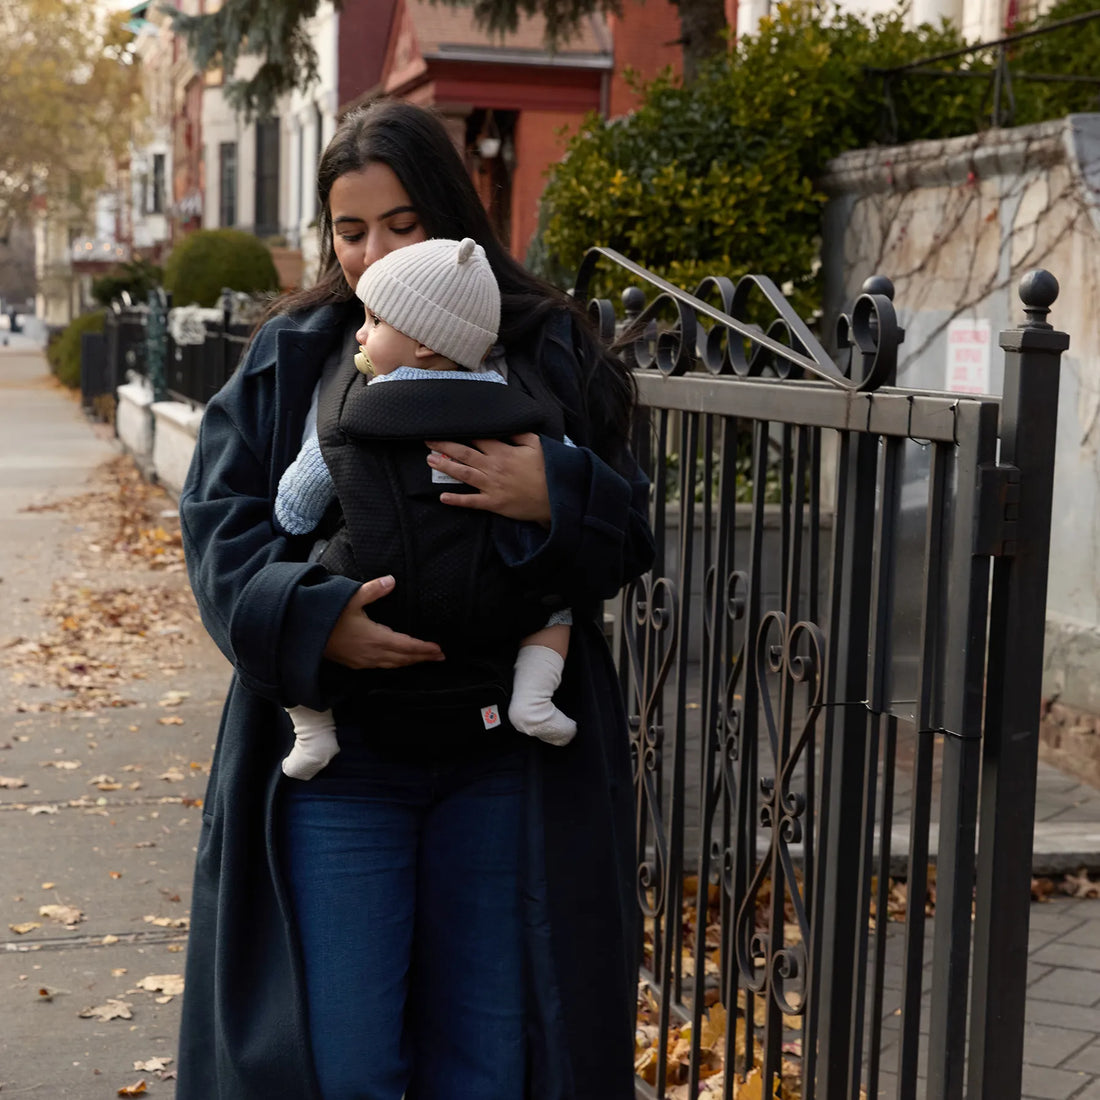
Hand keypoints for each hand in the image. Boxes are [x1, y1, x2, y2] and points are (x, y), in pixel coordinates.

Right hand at [322, 576, 444, 669]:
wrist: (303, 633)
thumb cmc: (327, 614)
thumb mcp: (351, 598)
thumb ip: (373, 590)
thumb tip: (392, 580)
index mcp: (375, 638)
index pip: (407, 646)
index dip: (424, 649)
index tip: (439, 649)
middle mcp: (372, 653)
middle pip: (403, 658)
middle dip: (422, 657)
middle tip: (439, 656)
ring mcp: (363, 661)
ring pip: (393, 664)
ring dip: (410, 661)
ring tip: (424, 658)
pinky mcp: (355, 663)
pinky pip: (382, 666)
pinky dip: (395, 664)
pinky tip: (398, 660)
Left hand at [425, 433, 550, 526]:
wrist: (556, 498)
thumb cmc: (548, 470)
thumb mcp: (537, 445)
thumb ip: (519, 434)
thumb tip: (506, 426)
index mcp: (503, 452)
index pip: (478, 438)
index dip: (462, 432)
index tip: (449, 427)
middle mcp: (493, 467)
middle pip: (463, 454)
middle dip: (444, 446)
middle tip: (429, 442)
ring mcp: (491, 486)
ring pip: (463, 474)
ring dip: (445, 467)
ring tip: (431, 461)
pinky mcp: (494, 503)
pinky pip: (471, 501)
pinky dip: (456, 499)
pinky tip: (443, 497)